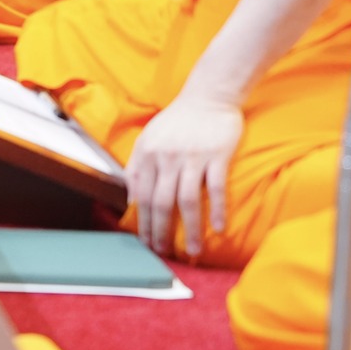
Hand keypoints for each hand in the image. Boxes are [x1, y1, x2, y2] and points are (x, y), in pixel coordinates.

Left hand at [125, 94, 244, 258]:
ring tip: (193, 250)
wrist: (208, 97)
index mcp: (147, 154)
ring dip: (191, 229)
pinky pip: (216, 188)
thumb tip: (131, 199)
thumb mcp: (147, 139)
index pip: (143, 197)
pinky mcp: (217, 155)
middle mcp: (167, 157)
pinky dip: (217, 210)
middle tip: (164, 252)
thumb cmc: (177, 121)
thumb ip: (136, 168)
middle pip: (162, 202)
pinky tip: (218, 229)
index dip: (144, 223)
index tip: (147, 242)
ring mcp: (193, 157)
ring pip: (188, 200)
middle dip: (161, 231)